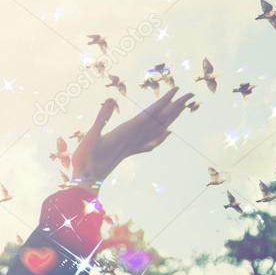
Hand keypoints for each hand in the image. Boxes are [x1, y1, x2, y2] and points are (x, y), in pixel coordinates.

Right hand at [71, 87, 194, 190]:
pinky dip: (161, 136)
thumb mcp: (90, 137)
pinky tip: (167, 133)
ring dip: (171, 118)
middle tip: (190, 95)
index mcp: (125, 133)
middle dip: (174, 107)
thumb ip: (101, 119)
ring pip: (157, 130)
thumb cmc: (85, 162)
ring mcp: (132, 147)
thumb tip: (112, 100)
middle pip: (158, 121)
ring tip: (182, 107)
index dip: (163, 102)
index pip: (149, 115)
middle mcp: (133, 140)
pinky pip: (150, 143)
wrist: (86, 184)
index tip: (176, 91)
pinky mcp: (128, 152)